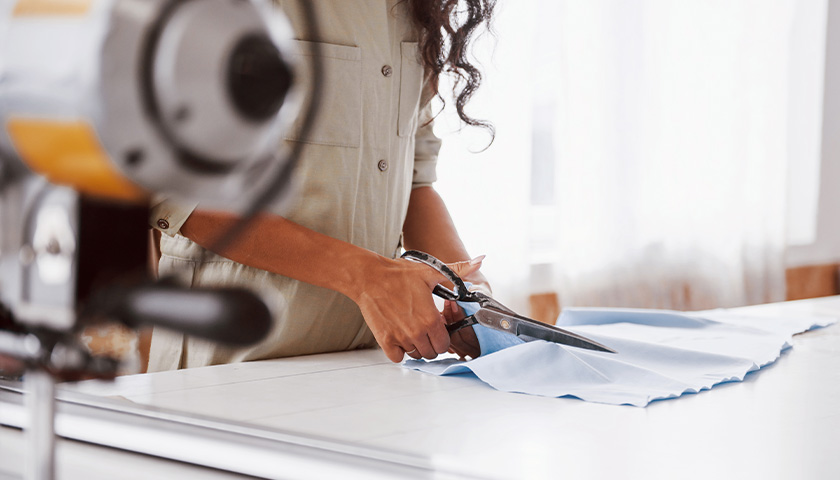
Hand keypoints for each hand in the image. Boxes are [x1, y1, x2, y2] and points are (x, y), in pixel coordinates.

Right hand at [352, 256, 483, 362]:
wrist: (370, 278)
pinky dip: (399, 350)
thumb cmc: (398, 274)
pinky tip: (398, 336)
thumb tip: (480, 259)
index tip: (435, 327)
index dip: (442, 336)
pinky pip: (397, 357)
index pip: (445, 344)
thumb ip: (458, 271)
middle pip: (431, 352)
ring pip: (415, 354)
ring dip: (415, 346)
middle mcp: (417, 332)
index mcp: (431, 319)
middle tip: (423, 329)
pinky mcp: (385, 341)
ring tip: (410, 329)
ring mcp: (400, 338)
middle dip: (430, 343)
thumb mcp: (431, 272)